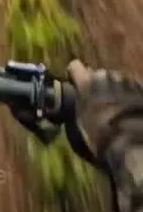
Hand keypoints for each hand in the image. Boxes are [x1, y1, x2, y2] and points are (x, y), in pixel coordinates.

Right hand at [66, 59, 142, 211]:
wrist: (133, 145)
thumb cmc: (100, 138)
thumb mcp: (78, 125)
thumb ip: (76, 106)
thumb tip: (75, 102)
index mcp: (87, 81)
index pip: (74, 66)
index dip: (74, 76)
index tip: (75, 86)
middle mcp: (106, 75)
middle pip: (98, 74)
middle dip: (98, 85)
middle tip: (98, 103)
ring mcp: (127, 81)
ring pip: (117, 81)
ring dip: (115, 91)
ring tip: (117, 109)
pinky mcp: (142, 89)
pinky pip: (132, 89)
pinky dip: (130, 97)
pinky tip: (130, 112)